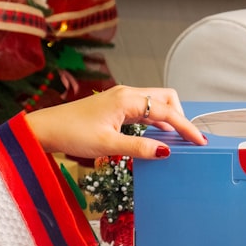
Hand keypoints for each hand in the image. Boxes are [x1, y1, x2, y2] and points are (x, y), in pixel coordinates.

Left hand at [23, 85, 206, 159]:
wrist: (46, 129)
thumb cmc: (72, 133)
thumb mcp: (107, 145)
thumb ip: (139, 147)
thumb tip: (165, 151)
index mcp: (127, 99)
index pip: (166, 111)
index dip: (185, 127)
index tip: (199, 141)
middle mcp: (127, 93)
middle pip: (165, 98)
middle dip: (180, 116)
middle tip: (189, 139)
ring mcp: (121, 98)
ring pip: (155, 103)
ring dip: (168, 118)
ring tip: (179, 139)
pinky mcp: (116, 106)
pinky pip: (144, 109)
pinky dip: (156, 120)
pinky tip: (158, 135)